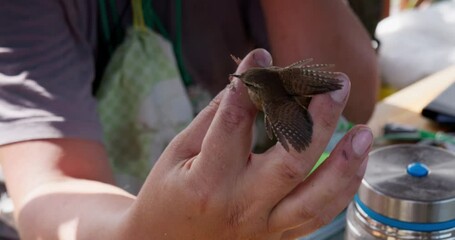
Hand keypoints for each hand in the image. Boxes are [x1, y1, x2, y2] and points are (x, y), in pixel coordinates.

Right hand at [122, 49, 371, 238]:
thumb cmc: (167, 196)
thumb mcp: (178, 153)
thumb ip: (214, 119)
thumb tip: (248, 84)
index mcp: (207, 182)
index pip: (236, 124)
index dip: (252, 85)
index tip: (262, 57)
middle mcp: (240, 207)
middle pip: (291, 162)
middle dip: (319, 120)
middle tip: (337, 87)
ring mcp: (263, 227)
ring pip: (315, 199)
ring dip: (345, 164)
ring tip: (365, 132)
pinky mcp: (277, 238)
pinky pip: (317, 218)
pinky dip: (342, 191)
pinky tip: (354, 165)